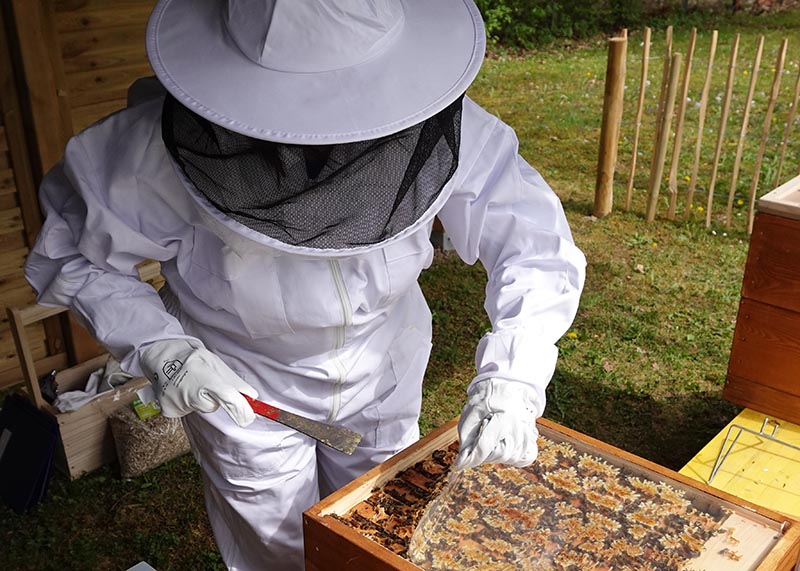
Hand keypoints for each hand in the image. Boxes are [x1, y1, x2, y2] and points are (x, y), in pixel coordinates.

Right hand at [140, 339, 258, 426]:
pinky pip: (189, 411)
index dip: (240, 408)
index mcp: (202, 376)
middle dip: (216, 399)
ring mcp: (175, 402)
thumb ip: (234, 381)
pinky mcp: (168, 411)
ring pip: (201, 409)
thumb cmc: (192, 359)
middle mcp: (187, 391)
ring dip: (203, 400)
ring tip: (193, 384)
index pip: (226, 396)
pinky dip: (190, 403)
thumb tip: (252, 397)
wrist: (161, 358)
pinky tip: (183, 390)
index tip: (249, 417)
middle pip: (212, 406)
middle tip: (208, 385)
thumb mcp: (215, 363)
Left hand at [454, 379, 540, 470]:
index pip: (485, 447)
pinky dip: (512, 457)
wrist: (505, 387)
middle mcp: (519, 428)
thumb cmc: (485, 400)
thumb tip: (462, 463)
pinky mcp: (531, 439)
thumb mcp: (470, 414)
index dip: (471, 458)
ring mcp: (528, 434)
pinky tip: (504, 446)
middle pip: (498, 455)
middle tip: (480, 436)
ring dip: (496, 453)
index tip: (459, 463)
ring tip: (493, 436)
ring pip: (510, 458)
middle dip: (484, 451)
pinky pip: (523, 458)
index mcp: (503, 418)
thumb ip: (466, 440)